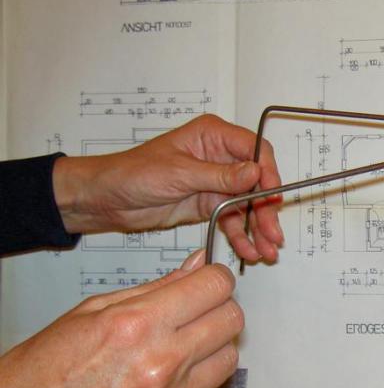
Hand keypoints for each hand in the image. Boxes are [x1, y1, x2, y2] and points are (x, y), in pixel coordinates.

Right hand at [0, 252, 240, 387]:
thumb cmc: (43, 372)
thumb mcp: (93, 310)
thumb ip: (157, 288)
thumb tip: (197, 267)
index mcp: (139, 326)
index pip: (215, 287)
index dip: (215, 278)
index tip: (209, 281)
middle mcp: (161, 366)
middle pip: (232, 321)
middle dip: (219, 309)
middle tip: (197, 311)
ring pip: (228, 359)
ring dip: (212, 347)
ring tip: (180, 346)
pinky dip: (191, 384)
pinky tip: (160, 382)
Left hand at [53, 114, 283, 262]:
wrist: (105, 199)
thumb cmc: (133, 173)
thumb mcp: (179, 173)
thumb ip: (220, 175)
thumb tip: (255, 172)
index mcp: (213, 136)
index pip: (255, 150)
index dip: (268, 173)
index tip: (273, 196)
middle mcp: (220, 157)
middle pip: (256, 182)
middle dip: (265, 210)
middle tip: (273, 234)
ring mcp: (216, 182)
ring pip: (248, 205)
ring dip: (258, 228)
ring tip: (267, 251)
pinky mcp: (209, 204)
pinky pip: (232, 220)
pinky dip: (241, 236)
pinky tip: (249, 251)